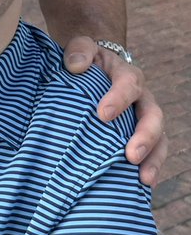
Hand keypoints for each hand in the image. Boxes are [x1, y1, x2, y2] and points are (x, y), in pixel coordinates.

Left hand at [63, 36, 165, 185]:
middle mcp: (141, 98)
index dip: (118, 98)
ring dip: (153, 158)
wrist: (92, 69)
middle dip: (144, 136)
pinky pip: (153, 153)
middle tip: (130, 156)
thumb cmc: (85, 62)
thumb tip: (75, 65)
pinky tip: (141, 186)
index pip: (128, 83)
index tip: (103, 115)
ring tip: (144, 178)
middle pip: (152, 115)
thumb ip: (79, 50)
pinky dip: (150, 168)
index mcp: (126, 75)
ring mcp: (143, 118)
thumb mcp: (81, 48)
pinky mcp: (140, 136)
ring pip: (159, 138)